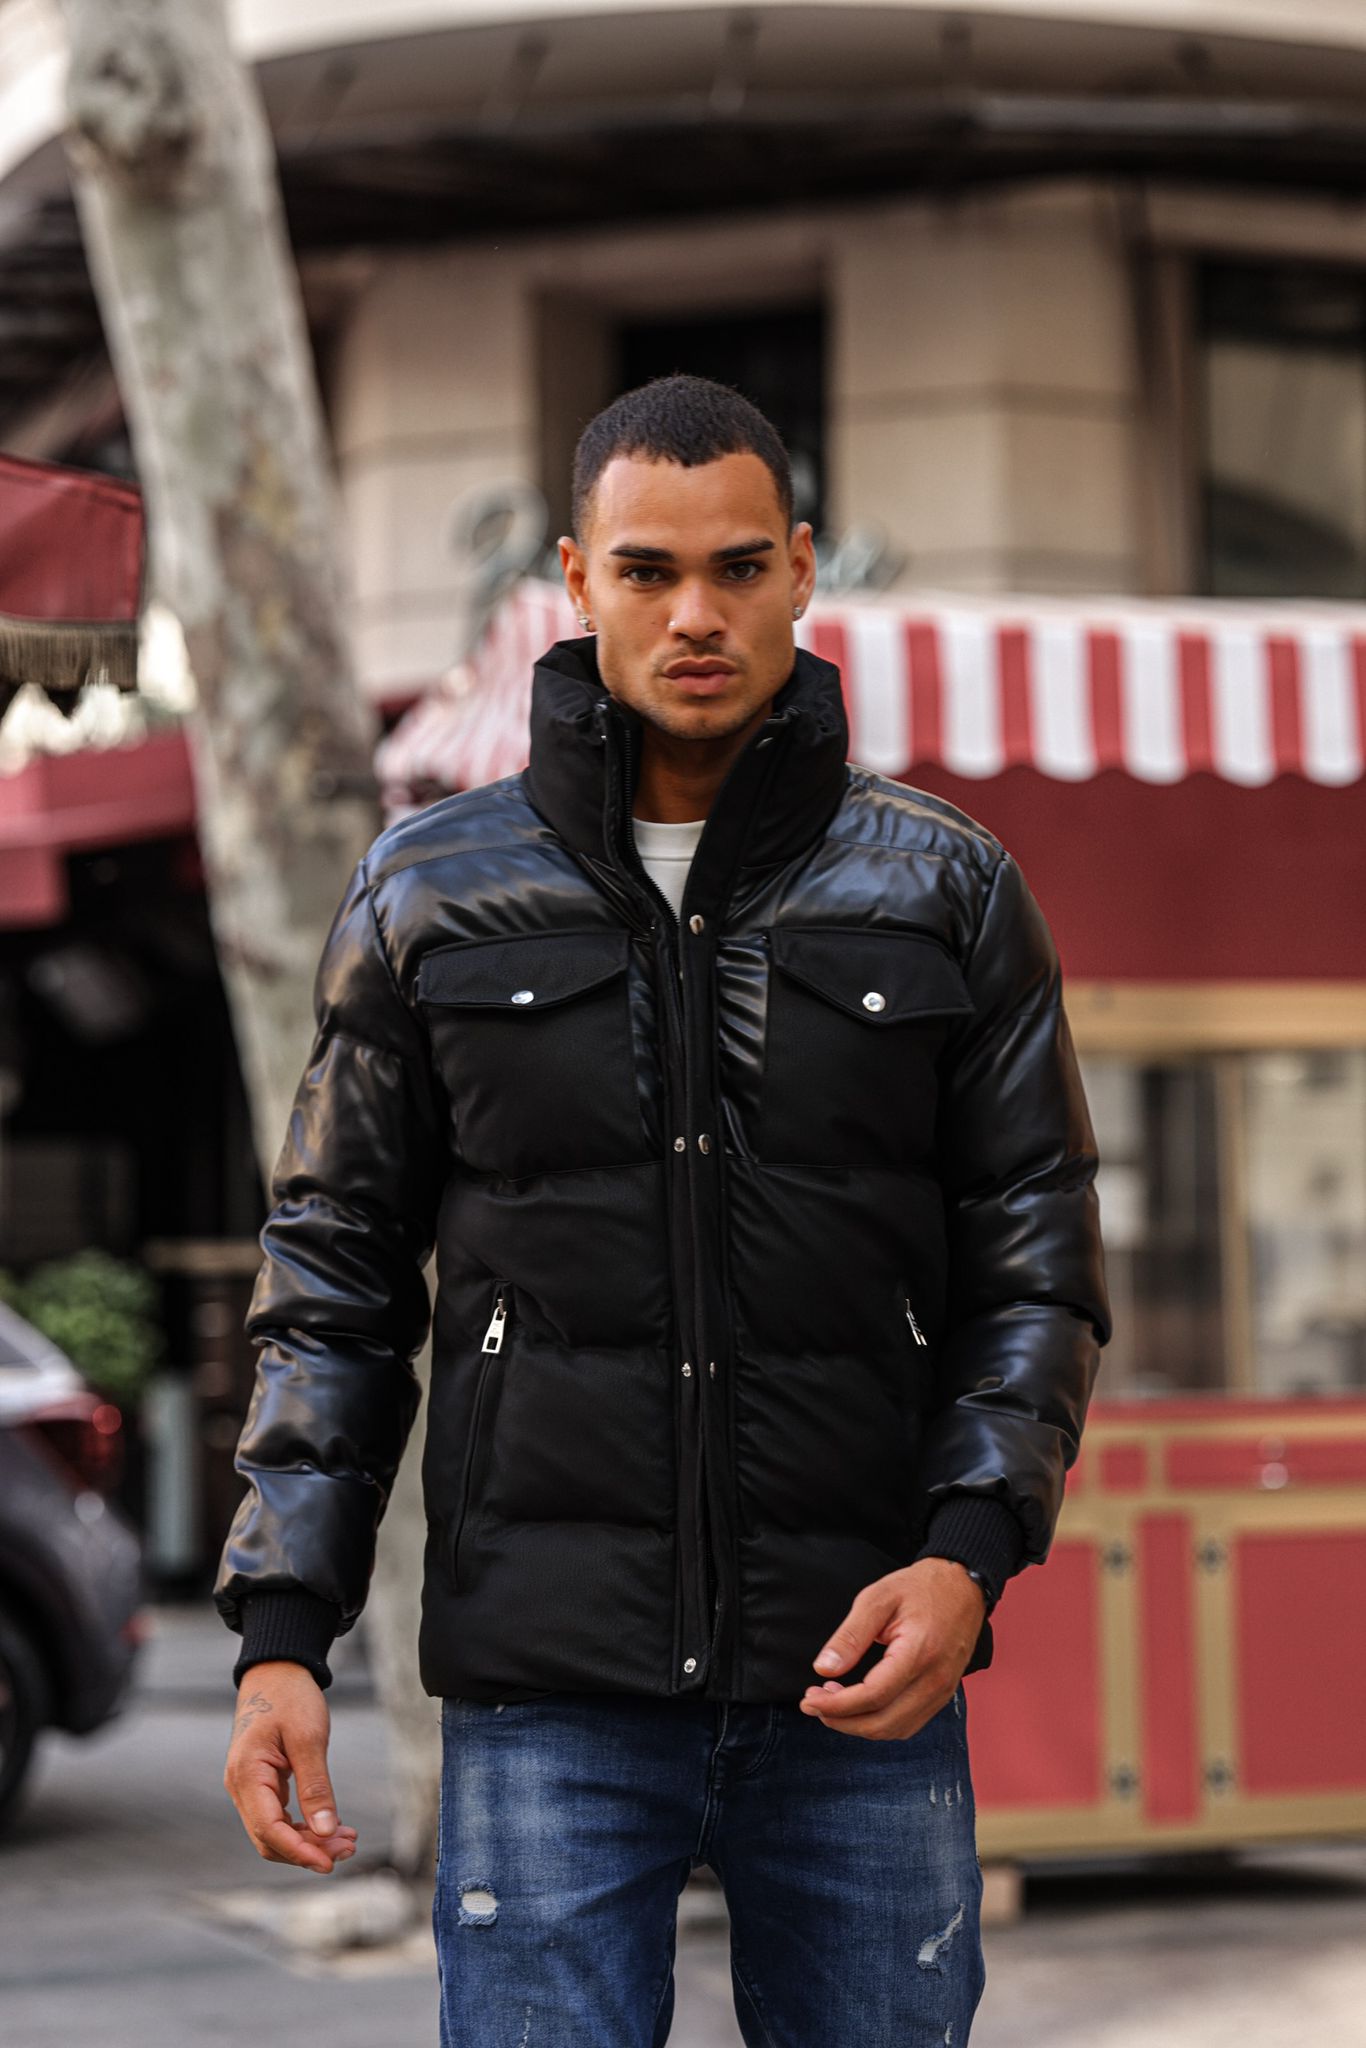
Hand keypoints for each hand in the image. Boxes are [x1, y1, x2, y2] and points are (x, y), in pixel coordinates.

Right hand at [224, 1661, 357, 1873]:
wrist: (276, 1671)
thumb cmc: (291, 1697)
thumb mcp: (308, 1738)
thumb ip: (315, 1786)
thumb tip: (325, 1831)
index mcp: (247, 1775)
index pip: (269, 1830)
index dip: (299, 1852)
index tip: (329, 1862)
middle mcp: (241, 1787)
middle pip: (270, 1838)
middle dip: (308, 1849)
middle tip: (349, 1847)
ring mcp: (248, 1788)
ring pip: (275, 1831)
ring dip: (309, 1840)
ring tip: (347, 1839)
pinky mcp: (261, 1785)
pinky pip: (279, 1817)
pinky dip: (304, 1826)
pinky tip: (332, 1826)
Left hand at [798, 1558, 986, 1739]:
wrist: (962, 1586)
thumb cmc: (920, 1587)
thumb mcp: (878, 1598)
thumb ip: (850, 1636)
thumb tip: (823, 1669)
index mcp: (919, 1653)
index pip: (873, 1696)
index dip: (836, 1705)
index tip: (808, 1699)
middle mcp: (935, 1680)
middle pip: (883, 1723)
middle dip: (841, 1721)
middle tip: (813, 1703)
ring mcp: (942, 1692)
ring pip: (895, 1729)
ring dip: (858, 1725)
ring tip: (832, 1701)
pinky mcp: (943, 1695)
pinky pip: (909, 1724)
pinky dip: (880, 1723)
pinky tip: (860, 1705)